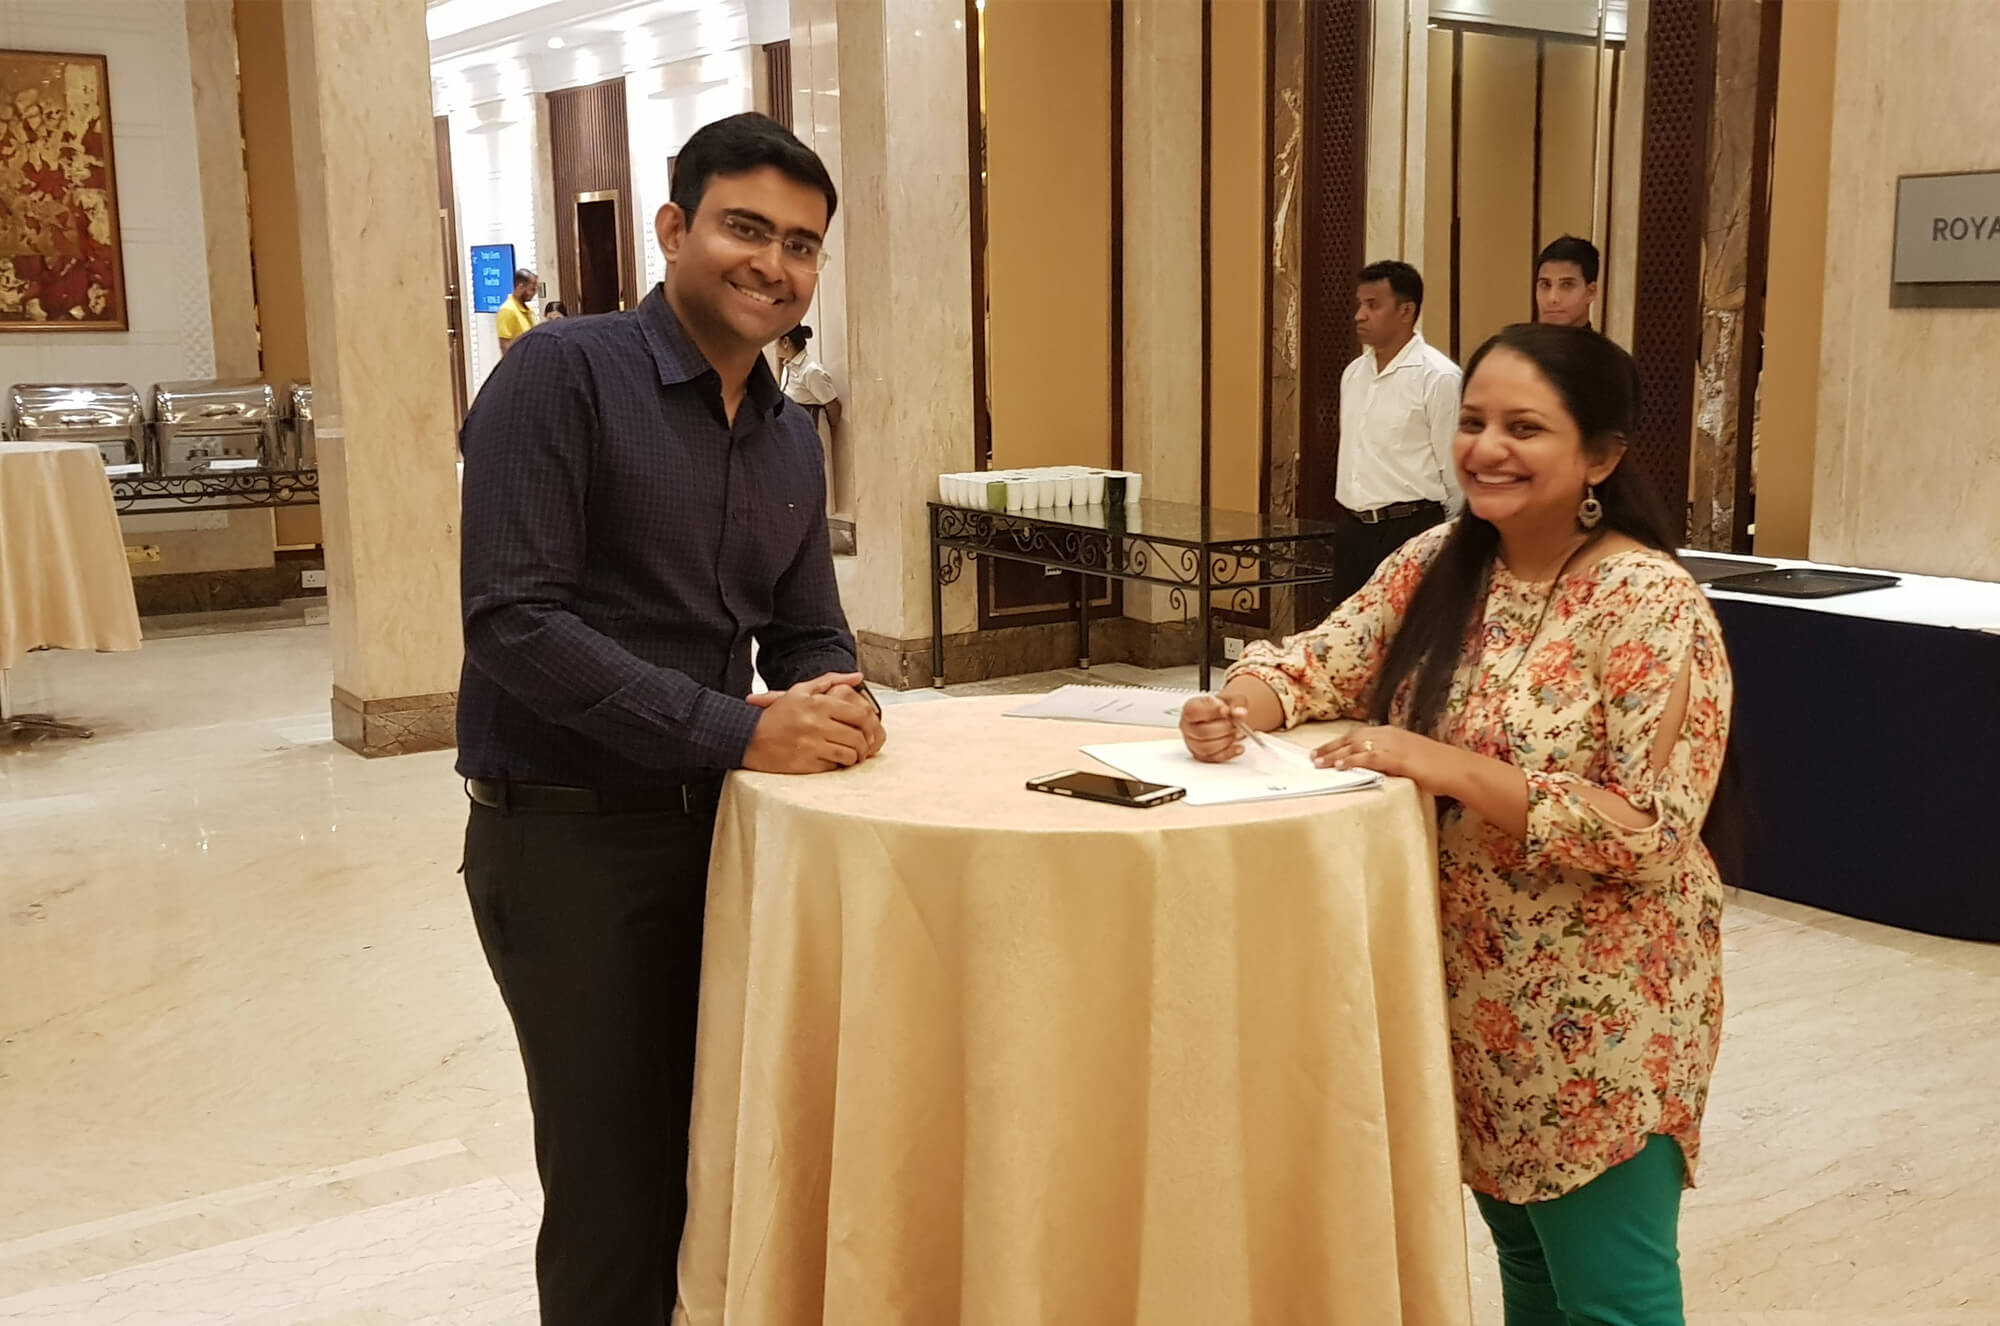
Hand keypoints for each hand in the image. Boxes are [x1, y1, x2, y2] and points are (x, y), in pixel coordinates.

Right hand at [743, 677, 877, 772]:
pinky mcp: (806, 763)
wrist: (749, 737)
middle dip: (866, 743)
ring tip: (851, 754)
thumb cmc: (777, 715)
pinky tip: (835, 760)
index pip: (860, 714)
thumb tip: (857, 678)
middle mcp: (816, 723)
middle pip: (858, 736)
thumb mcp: (801, 690)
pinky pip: (834, 766)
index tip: (870, 729)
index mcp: (818, 704)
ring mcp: (811, 745)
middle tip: (865, 745)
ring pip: (849, 754)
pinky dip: (839, 765)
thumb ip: (831, 680)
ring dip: (855, 756)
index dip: (872, 724)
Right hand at [1180, 693, 1248, 763]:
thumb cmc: (1223, 707)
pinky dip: (1229, 753)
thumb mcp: (1232, 699)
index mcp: (1190, 708)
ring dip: (1226, 741)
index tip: (1227, 710)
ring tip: (1236, 733)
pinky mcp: (1200, 754)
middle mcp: (1187, 726)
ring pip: (1207, 748)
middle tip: (1235, 724)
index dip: (1212, 712)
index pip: (1193, 712)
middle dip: (1224, 729)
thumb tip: (1239, 713)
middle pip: (1202, 732)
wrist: (1226, 716)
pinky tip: (1238, 747)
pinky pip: (1213, 758)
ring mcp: (1192, 742)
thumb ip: (1237, 704)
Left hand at [1311, 725, 1457, 790]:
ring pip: (1356, 746)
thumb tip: (1376, 766)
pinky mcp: (1397, 758)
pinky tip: (1338, 766)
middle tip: (1312, 756)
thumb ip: (1391, 759)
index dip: (1339, 742)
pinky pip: (1368, 758)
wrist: (1455, 768)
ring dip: (1334, 754)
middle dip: (1330, 746)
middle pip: (1352, 738)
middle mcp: (1389, 735)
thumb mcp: (1409, 757)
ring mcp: (1393, 745)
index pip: (1358, 735)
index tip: (1322, 749)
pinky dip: (1351, 761)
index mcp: (1391, 733)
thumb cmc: (1436, 766)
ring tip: (1318, 763)